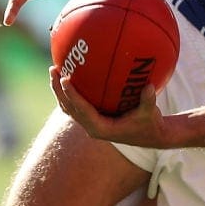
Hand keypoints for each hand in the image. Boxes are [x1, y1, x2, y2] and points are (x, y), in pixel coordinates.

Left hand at [51, 66, 165, 147]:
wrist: (150, 136)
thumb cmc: (150, 124)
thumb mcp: (150, 114)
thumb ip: (148, 101)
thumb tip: (149, 86)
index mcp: (101, 129)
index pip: (82, 111)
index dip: (72, 95)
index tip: (65, 79)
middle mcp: (92, 127)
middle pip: (68, 108)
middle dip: (58, 90)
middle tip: (54, 69)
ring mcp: (90, 124)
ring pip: (68, 107)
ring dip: (60, 90)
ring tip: (55, 70)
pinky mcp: (93, 118)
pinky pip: (76, 104)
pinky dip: (70, 91)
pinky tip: (71, 75)